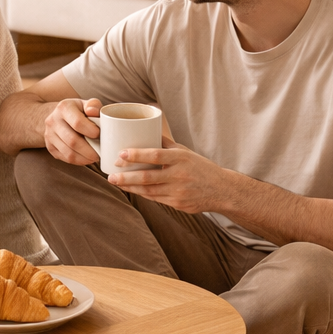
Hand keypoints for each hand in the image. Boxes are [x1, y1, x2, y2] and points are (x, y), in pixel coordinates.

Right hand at [42, 97, 101, 165]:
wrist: (59, 117)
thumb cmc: (78, 111)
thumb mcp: (86, 104)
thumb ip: (93, 105)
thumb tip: (93, 111)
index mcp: (63, 107)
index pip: (77, 122)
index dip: (91, 131)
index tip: (100, 135)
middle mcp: (53, 121)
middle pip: (72, 141)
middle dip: (89, 150)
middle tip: (100, 153)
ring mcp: (49, 135)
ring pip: (69, 153)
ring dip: (85, 158)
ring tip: (95, 157)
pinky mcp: (50, 147)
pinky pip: (66, 158)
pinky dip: (79, 161)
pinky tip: (87, 158)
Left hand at [108, 136, 228, 213]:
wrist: (221, 190)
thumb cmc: (200, 168)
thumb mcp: (186, 152)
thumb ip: (167, 144)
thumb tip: (147, 129)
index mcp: (181, 159)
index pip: (156, 156)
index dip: (137, 155)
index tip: (121, 154)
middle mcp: (179, 175)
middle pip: (148, 177)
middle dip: (127, 177)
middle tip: (111, 175)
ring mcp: (178, 192)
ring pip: (148, 190)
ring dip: (130, 187)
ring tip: (115, 182)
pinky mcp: (177, 204)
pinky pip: (155, 198)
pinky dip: (141, 193)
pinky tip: (130, 189)